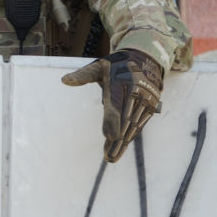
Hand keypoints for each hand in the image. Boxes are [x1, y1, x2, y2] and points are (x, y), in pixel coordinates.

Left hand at [61, 48, 163, 162]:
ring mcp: (146, 99)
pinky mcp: (152, 105)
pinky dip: (132, 135)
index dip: (112, 121)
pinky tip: (122, 146)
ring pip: (134, 125)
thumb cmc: (115, 66)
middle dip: (117, 140)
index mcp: (120, 81)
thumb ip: (82, 75)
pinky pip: (141, 123)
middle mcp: (135, 91)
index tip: (109, 136)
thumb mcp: (98, 66)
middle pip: (125, 120)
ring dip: (124, 143)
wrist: (145, 60)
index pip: (115, 104)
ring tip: (111, 157)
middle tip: (107, 157)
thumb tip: (64, 80)